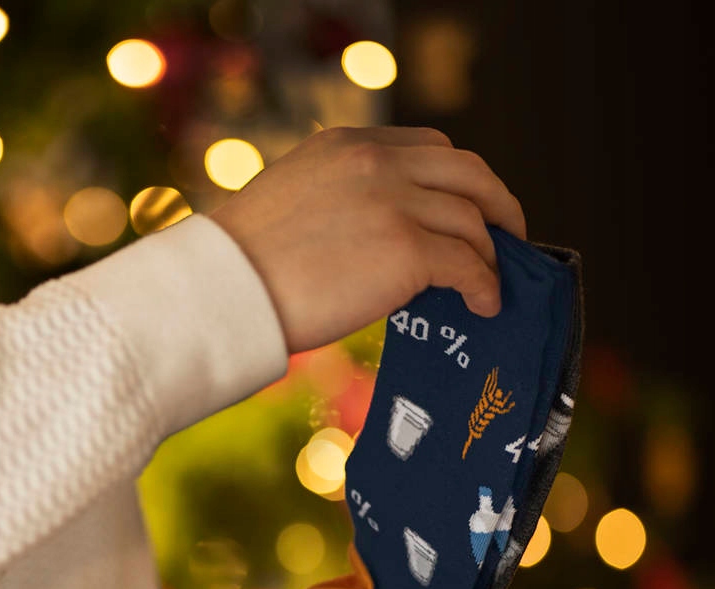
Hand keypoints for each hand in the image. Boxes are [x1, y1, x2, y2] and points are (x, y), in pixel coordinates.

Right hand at [207, 126, 526, 353]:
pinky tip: (482, 305)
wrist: (223, 291)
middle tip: (505, 238)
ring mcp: (396, 202)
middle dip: (495, 205)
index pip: (427, 148)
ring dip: (490, 254)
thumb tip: (368, 242)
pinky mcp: (406, 249)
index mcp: (346, 145)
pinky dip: (485, 285)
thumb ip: (336, 203)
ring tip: (490, 283)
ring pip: (472, 220)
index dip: (456, 181)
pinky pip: (469, 263)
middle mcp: (378, 161)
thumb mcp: (288, 206)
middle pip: (467, 172)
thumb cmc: (237, 268)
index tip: (466, 209)